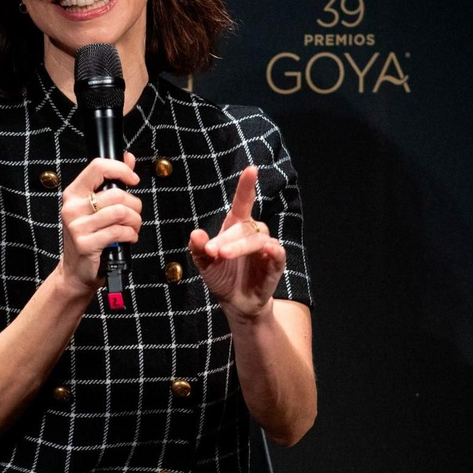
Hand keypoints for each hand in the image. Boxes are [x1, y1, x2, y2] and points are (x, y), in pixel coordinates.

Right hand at [56, 153, 142, 292]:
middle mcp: (72, 208)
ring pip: (121, 213)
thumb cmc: (88, 237)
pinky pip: (120, 232)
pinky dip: (131, 235)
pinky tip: (127, 238)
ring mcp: (77, 226)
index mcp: (73, 194)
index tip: (133, 180)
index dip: (121, 170)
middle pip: (117, 194)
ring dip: (135, 222)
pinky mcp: (86, 244)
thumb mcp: (95, 207)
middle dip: (135, 206)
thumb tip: (128, 157)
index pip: (98, 167)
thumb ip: (111, 181)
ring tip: (132, 228)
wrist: (75, 271)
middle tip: (134, 215)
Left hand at [188, 165, 284, 320]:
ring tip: (222, 255)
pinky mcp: (275, 263)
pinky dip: (271, 250)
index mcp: (236, 227)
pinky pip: (276, 252)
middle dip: (226, 238)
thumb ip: (198, 249)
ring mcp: (266, 248)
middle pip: (243, 227)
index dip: (247, 186)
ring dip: (239, 246)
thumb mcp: (204, 264)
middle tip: (211, 251)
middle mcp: (253, 233)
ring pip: (256, 239)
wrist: (235, 302)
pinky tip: (265, 249)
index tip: (251, 169)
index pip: (243, 202)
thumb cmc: (222, 277)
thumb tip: (195, 233)